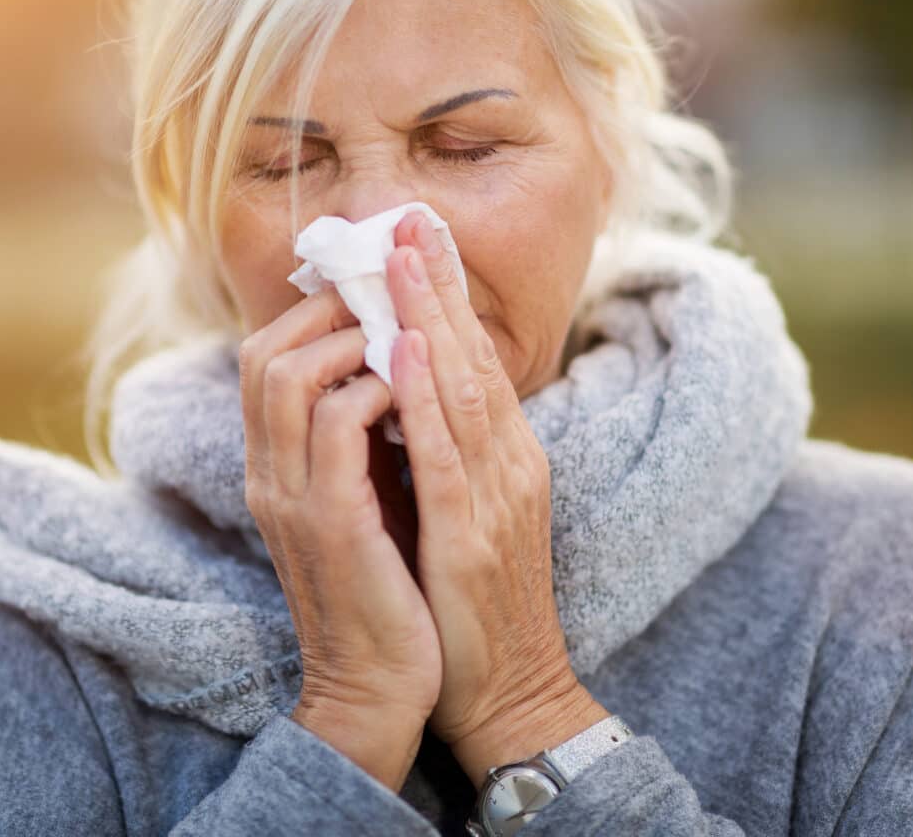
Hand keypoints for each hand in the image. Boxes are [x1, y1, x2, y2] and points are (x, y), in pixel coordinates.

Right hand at [238, 286, 442, 789]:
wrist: (382, 691)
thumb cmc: (390, 589)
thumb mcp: (368, 499)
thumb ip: (364, 440)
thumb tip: (395, 368)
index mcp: (276, 468)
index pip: (264, 360)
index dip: (313, 312)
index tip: (372, 287)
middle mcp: (269, 475)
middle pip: (261, 353)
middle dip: (326, 308)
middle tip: (386, 294)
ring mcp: (291, 497)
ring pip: (286, 374)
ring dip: (348, 340)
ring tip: (399, 335)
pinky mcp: (329, 522)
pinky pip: (335, 426)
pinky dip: (374, 389)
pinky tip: (414, 386)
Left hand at [385, 211, 606, 781]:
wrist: (510, 694)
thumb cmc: (477, 606)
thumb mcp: (469, 513)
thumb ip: (447, 453)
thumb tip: (403, 394)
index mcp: (507, 459)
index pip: (475, 361)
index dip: (446, 298)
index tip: (418, 238)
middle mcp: (509, 465)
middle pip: (472, 357)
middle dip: (438, 285)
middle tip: (409, 217)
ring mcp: (495, 499)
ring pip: (461, 391)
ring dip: (430, 318)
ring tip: (401, 257)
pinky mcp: (471, 537)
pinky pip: (444, 457)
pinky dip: (423, 400)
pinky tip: (402, 353)